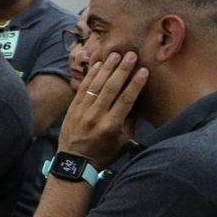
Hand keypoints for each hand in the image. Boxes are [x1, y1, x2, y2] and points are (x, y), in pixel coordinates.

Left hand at [59, 49, 145, 165]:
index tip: (144, 70)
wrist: (74, 161)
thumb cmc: (104, 153)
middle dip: (122, 70)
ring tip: (115, 54)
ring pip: (96, 85)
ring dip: (106, 68)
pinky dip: (90, 75)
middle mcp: (96, 116)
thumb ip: (130, 121)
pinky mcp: (72, 108)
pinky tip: (98, 64)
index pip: (126, 99)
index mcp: (111, 125)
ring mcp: (82, 111)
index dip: (135, 84)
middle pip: (111, 88)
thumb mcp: (123, 142)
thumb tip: (136, 99)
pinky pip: (83, 87)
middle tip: (131, 55)